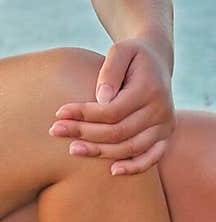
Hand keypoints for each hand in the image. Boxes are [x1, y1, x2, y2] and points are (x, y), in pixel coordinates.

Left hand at [48, 38, 175, 175]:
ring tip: (72, 149)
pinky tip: (112, 171)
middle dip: (84, 133)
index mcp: (149, 89)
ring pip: (131, 147)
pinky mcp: (165, 136)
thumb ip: (110, 70)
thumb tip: (101, 97)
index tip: (59, 112)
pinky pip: (152, 158)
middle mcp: (161, 111)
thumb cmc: (132, 54)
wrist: (156, 61)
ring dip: (100, 152)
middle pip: (119, 131)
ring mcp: (165, 126)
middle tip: (55, 131)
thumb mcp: (121, 50)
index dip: (84, 114)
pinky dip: (134, 167)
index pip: (112, 110)